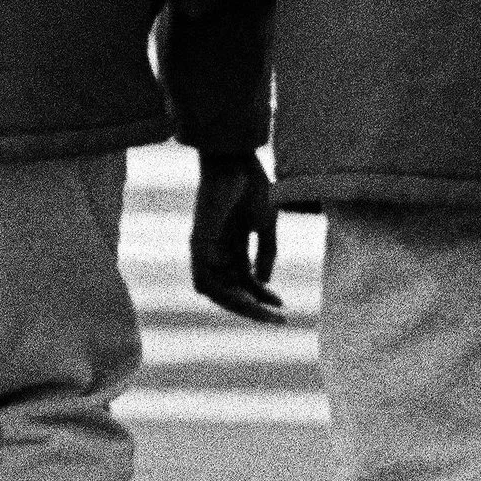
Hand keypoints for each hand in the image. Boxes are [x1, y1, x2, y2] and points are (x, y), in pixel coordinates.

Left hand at [191, 151, 282, 320]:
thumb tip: (264, 284)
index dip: (262, 297)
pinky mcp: (198, 243)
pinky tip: (246, 296)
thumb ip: (266, 252)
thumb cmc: (252, 185)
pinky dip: (223, 293)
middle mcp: (216, 250)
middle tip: (275, 320)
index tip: (283, 307)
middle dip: (252, 308)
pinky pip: (204, 280)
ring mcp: (205, 248)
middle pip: (229, 290)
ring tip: (262, 313)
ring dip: (238, 305)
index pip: (244, 280)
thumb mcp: (265, 224)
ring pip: (215, 291)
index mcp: (233, 245)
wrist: (237, 160)